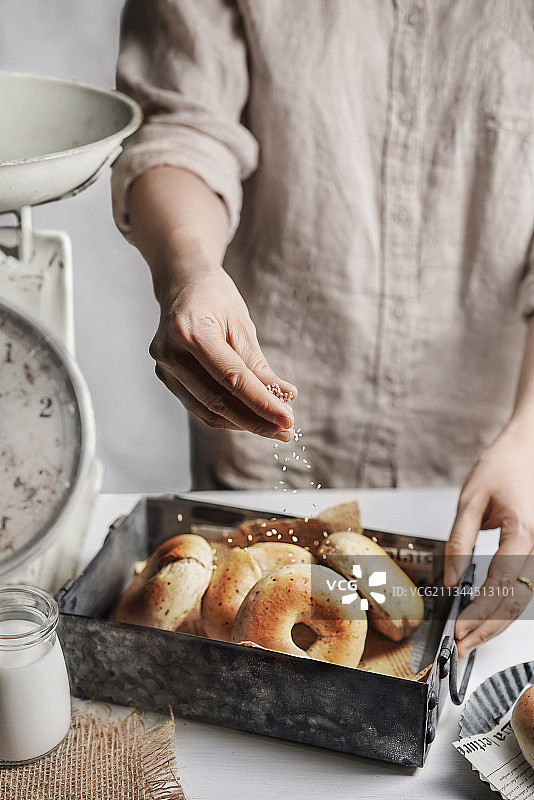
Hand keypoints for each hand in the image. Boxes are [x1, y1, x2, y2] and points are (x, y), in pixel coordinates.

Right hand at [149, 266, 296, 439]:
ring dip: (244, 423)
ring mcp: (164, 369)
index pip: (232, 379)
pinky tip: (252, 417)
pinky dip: (228, 416)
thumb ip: (259, 365)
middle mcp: (171, 353)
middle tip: (287, 430)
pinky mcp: (167, 379)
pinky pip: (201, 407)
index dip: (262, 403)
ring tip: (274, 427)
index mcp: (190, 331)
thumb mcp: (242, 324)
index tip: (289, 419)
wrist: (182, 284)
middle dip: (256, 420)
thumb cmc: (215, 298)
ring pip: (208, 411)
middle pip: (218, 401)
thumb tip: (285, 397)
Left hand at [444, 423, 533, 656]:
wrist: (526, 448)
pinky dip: (504, 605)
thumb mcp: (470, 500)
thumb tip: (450, 580)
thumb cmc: (501, 467)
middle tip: (463, 647)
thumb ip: (458, 541)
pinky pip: (521, 585)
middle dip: (489, 628)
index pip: (499, 585)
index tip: (459, 630)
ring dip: (497, 621)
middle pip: (515, 600)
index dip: (479, 613)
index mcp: (521, 533)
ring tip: (471, 638)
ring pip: (521, 597)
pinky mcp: (533, 550)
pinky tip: (487, 616)